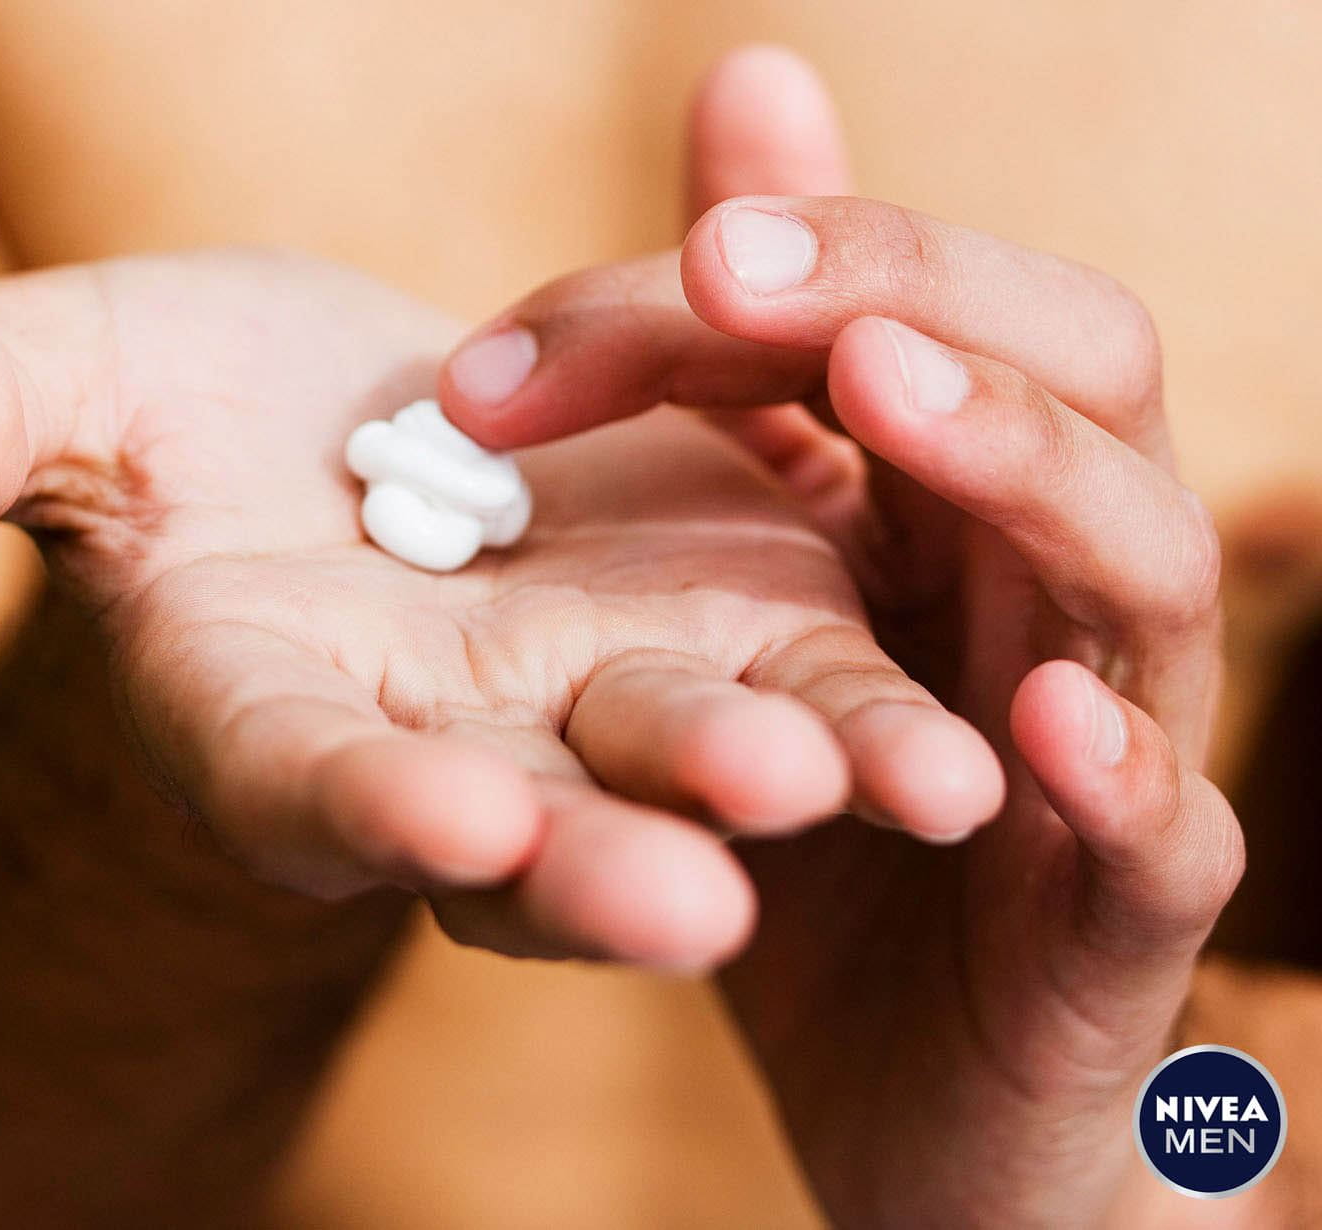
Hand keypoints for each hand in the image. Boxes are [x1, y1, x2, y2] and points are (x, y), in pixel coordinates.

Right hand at [0, 247, 998, 974]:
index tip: (442, 817)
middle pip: (527, 825)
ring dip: (791, 778)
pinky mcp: (705, 615)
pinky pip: (793, 660)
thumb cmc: (164, 429)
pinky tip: (969, 709)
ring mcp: (588, 693)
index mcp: (279, 720)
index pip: (311, 785)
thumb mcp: (68, 394)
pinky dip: (866, 687)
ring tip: (912, 788)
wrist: (319, 437)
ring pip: (690, 761)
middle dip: (609, 860)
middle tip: (700, 899)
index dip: (368, 806)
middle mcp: (450, 743)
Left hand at [435, 48, 1243, 1222]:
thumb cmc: (816, 819)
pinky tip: (1038, 721)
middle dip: (908, 288)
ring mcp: (1116, 741)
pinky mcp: (1125, 917)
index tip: (522, 334)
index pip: (905, 306)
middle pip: (1070, 367)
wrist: (899, 1073)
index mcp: (963, 495)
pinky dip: (1118, 770)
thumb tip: (747, 79)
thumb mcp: (745, 598)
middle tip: (730, 264)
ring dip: (1023, 465)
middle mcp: (1056, 581)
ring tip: (891, 394)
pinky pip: (1169, 833)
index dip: (744, 270)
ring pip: (1139, 562)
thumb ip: (745, 384)